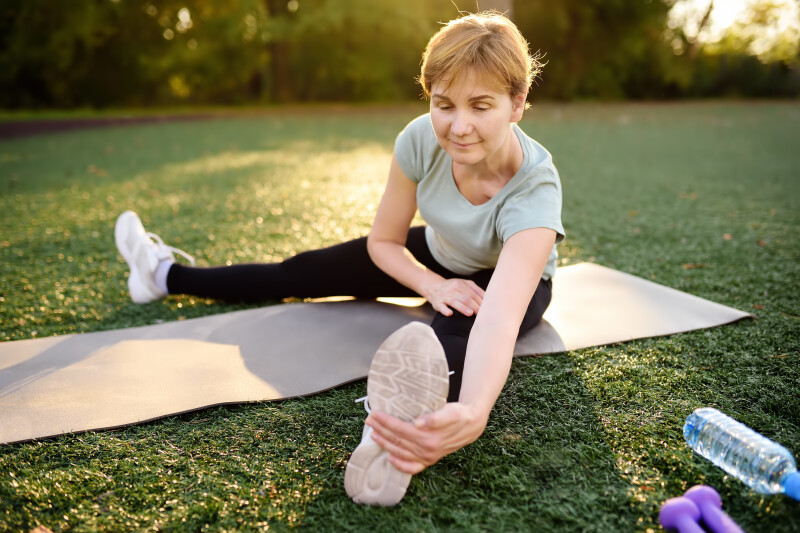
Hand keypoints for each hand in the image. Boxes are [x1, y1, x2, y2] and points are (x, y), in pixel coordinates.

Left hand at [365, 402, 486, 473]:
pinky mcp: (429, 460)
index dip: (386, 422)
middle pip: (397, 439)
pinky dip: (400, 465)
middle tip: (369, 420)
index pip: (400, 429)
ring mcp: (427, 457)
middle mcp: (426, 450)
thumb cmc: (459, 415)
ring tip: (373, 434)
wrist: (472, 425)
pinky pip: (412, 467)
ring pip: (400, 452)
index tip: (375, 413)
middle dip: (381, 429)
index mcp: (429, 438)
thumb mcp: (450, 412)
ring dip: (384, 443)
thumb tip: (418, 423)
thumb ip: (435, 418)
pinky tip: (390, 459)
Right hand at [423, 278, 484, 316]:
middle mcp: (453, 288)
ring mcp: (444, 295)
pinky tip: (450, 314)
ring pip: (455, 301)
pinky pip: (441, 306)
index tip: (487, 309)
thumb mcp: (464, 284)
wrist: (433, 286)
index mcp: (461, 284)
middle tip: (481, 315)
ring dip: (462, 308)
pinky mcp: (437, 302)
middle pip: (466, 298)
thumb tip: (488, 298)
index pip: (473, 293)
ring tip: (470, 313)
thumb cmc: (453, 288)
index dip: (481, 301)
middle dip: (474, 306)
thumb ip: (476, 290)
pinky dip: (445, 310)